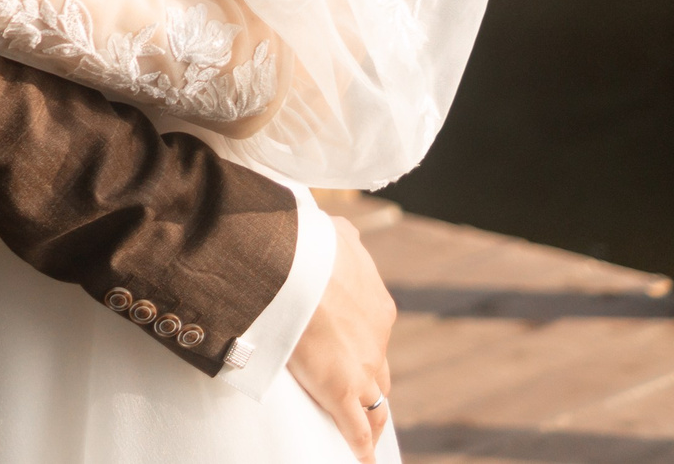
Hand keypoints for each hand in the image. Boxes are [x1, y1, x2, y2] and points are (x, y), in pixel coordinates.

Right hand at [288, 214, 394, 461]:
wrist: (292, 265)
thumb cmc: (305, 244)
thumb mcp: (331, 232)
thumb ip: (338, 237)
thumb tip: (335, 231)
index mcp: (375, 304)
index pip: (375, 333)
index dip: (364, 346)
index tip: (352, 351)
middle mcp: (376, 338)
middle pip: (381, 372)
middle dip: (372, 384)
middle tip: (362, 396)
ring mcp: (361, 367)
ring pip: (376, 404)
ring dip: (372, 419)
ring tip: (367, 436)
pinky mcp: (340, 390)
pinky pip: (355, 428)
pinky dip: (360, 445)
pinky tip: (363, 458)